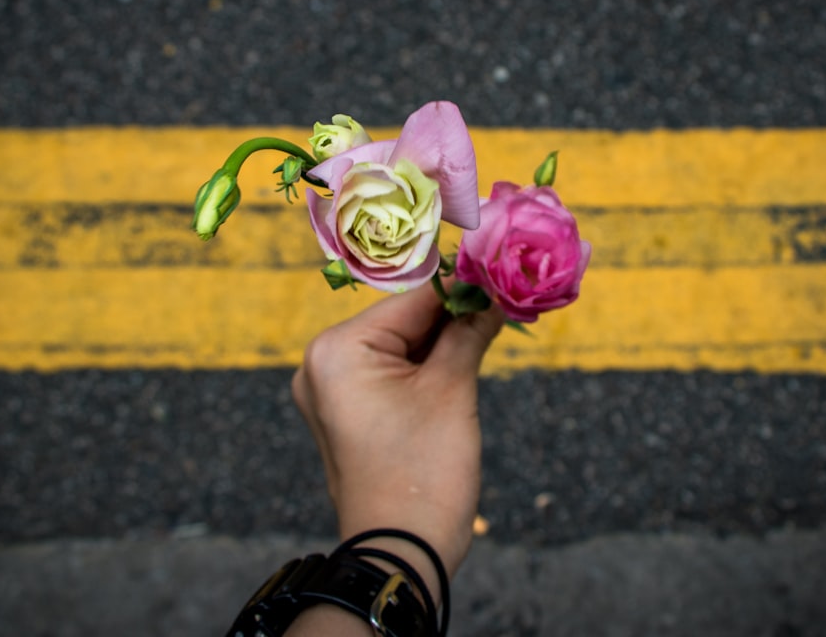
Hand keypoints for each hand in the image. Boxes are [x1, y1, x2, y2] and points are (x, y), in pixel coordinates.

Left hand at [291, 281, 503, 590]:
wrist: (400, 554)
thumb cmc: (424, 471)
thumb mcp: (452, 391)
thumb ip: (469, 332)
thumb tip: (494, 293)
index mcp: (336, 351)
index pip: (410, 302)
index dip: (461, 288)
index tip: (500, 271)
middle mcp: (321, 365)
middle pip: (401, 323)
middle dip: (453, 316)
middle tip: (503, 301)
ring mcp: (329, 392)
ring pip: (398, 348)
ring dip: (442, 341)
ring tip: (492, 327)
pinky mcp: (345, 414)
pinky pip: (389, 375)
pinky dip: (424, 367)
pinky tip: (463, 357)